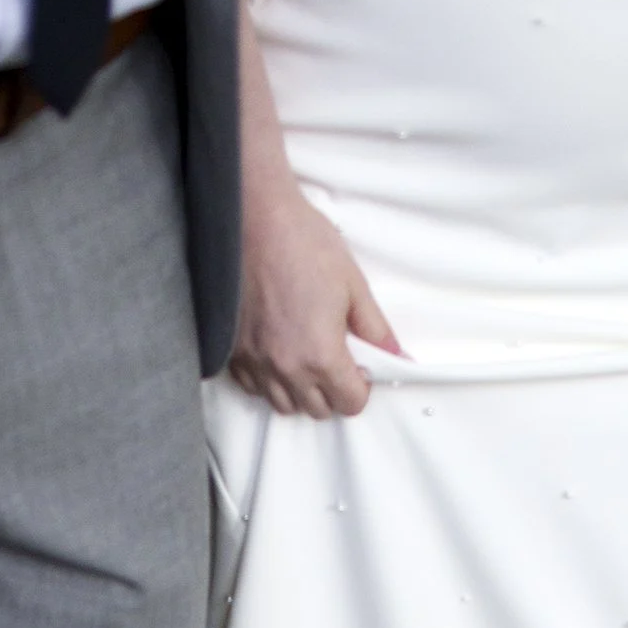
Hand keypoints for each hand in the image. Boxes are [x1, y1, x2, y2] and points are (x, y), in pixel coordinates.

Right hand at [230, 178, 402, 418]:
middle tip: (336, 360)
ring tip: (306, 359)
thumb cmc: (304, 244)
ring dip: (301, 391)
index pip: (349, 403)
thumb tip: (396, 357)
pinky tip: (278, 354)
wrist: (252, 218)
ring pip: (284, 404)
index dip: (361, 388)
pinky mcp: (232, 352)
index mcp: (321, 355)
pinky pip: (253, 387)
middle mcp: (286, 368)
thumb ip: (376, 331)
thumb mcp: (353, 285)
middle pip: (318, 409)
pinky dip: (269, 380)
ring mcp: (255, 363)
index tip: (360, 369)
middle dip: (332, 392)